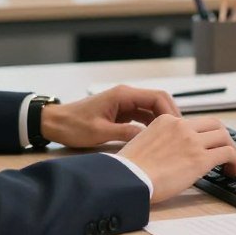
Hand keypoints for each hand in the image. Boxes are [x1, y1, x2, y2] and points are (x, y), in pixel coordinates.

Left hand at [40, 85, 179, 147]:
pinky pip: (142, 116)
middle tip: (180, 134)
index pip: (157, 97)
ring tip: (172, 139)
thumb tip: (148, 140)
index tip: (179, 127)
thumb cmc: (73, 125)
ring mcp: (124, 104)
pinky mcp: (121, 113)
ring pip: (151, 109)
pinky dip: (151, 126)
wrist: (55, 123)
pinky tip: (157, 139)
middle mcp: (126, 96)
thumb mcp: (100, 132)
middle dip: (170, 116)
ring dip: (162, 122)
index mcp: (123, 95)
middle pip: (158, 101)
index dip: (171, 111)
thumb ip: (125, 134)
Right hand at [118, 115, 235, 203]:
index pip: (194, 122)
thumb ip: (160, 141)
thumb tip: (171, 153)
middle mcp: (181, 126)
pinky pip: (228, 154)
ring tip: (231, 164)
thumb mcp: (143, 142)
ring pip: (224, 137)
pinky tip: (233, 171)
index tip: (207, 146)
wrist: (128, 178)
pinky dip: (235, 161)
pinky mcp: (200, 159)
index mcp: (165, 120)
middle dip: (222, 137)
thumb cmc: (130, 168)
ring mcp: (192, 141)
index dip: (204, 134)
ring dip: (231, 150)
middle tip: (224, 151)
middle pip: (214, 124)